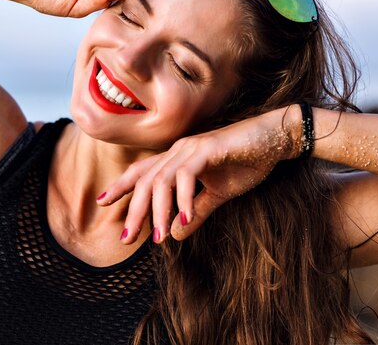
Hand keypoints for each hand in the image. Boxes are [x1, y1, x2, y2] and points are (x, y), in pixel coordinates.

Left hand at [98, 107, 302, 242]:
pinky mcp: (207, 150)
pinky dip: (184, 198)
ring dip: (159, 211)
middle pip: (146, 180)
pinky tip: (183, 218)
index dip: (122, 186)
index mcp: (178, 158)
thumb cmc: (247, 162)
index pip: (143, 172)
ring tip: (158, 238)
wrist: (274, 139)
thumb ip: (195, 212)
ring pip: (162, 180)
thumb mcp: (218, 194)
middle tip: (126, 237)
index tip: (103, 201)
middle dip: (134, 209)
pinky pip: (187, 175)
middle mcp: (178, 151)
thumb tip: (176, 235)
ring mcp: (191, 149)